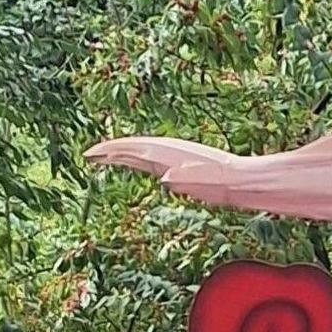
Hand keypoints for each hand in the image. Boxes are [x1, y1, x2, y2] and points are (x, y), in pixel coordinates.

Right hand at [86, 135, 258, 205]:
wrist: (242, 180)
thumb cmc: (225, 183)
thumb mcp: (206, 181)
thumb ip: (187, 178)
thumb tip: (166, 178)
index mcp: (168, 156)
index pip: (133, 150)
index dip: (112, 151)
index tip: (92, 154)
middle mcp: (167, 153)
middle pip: (132, 148)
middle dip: (110, 151)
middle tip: (89, 155)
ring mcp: (172, 157)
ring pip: (139, 152)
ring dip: (121, 153)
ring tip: (102, 157)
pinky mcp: (178, 166)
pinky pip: (150, 159)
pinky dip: (136, 159)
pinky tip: (132, 162)